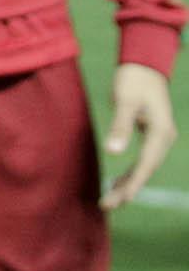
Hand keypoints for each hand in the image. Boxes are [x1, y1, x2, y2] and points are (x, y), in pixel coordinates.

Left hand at [102, 61, 175, 209]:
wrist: (144, 64)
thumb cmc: (133, 80)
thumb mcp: (125, 101)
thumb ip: (120, 126)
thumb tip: (113, 152)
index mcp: (160, 132)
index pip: (146, 164)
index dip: (133, 183)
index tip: (121, 200)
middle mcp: (164, 138)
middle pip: (146, 169)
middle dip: (128, 188)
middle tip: (107, 205)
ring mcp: (160, 137)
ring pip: (145, 166)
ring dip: (129, 183)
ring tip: (110, 200)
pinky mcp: (152, 134)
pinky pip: (143, 159)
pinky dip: (131, 172)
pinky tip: (118, 182)